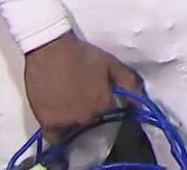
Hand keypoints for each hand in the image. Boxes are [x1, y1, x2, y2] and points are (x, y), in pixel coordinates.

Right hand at [22, 33, 141, 140]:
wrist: (50, 49)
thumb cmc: (82, 54)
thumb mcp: (111, 64)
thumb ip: (129, 83)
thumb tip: (139, 105)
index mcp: (103, 105)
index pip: (111, 116)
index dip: (108, 108)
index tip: (103, 101)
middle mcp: (85, 118)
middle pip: (92, 124)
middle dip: (92, 116)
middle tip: (84, 102)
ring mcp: (65, 122)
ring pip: (74, 131)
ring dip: (75, 125)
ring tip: (71, 110)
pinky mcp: (46, 122)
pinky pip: (55, 137)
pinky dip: (58, 134)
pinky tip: (59, 123)